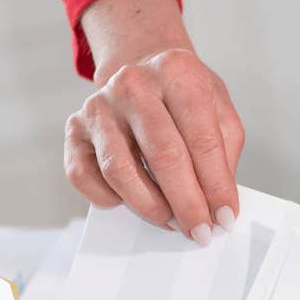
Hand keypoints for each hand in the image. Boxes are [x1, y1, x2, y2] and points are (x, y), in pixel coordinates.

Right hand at [64, 46, 244, 243]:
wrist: (142, 69)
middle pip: (163, 155)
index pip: (201, 138)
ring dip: (150, 206)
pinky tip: (130, 201)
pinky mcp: (75, 128)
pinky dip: (108, 198)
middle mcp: (133, 84)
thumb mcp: (219, 110)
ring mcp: (99, 106)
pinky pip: (84, 176)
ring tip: (172, 221)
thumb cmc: (184, 97)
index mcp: (177, 73)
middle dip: (186, 202)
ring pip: (119, 170)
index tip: (225, 217)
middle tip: (200, 231)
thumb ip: (223, 153)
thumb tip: (217, 205)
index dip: (216, 185)